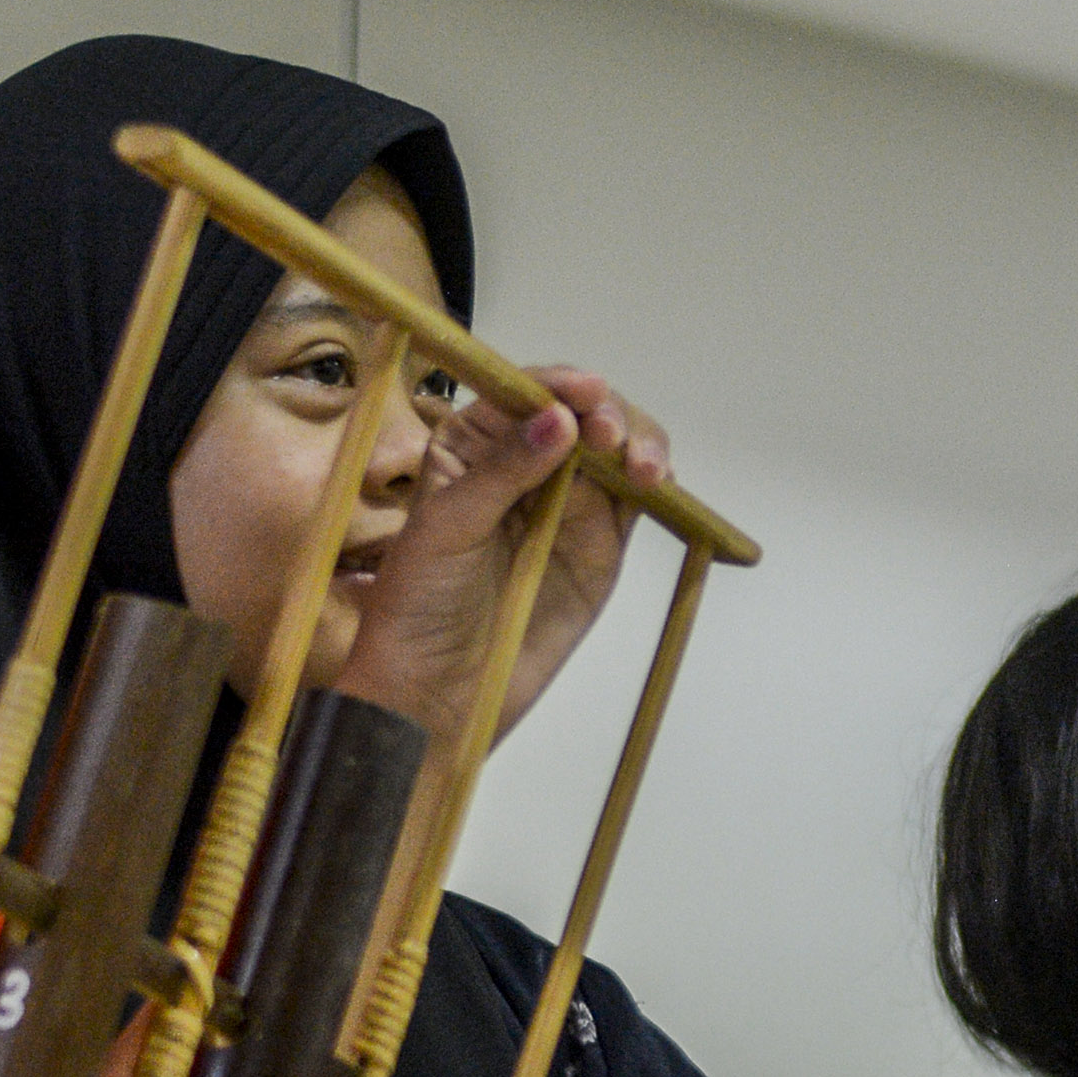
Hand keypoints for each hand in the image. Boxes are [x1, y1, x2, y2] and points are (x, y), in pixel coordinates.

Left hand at [335, 368, 668, 745]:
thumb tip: (561, 422)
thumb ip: (504, 473)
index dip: (559, 385)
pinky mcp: (600, 542)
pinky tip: (658, 483)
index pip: (524, 394)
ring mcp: (567, 501)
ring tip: (643, 467)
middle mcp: (524, 462)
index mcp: (473, 443)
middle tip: (610, 437)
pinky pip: (636, 500)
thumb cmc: (419, 604)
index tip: (585, 393)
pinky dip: (657, 485)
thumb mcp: (446, 527)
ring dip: (638, 443)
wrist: (437, 690)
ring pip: (617, 449)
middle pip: (582, 414)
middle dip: (607, 415)